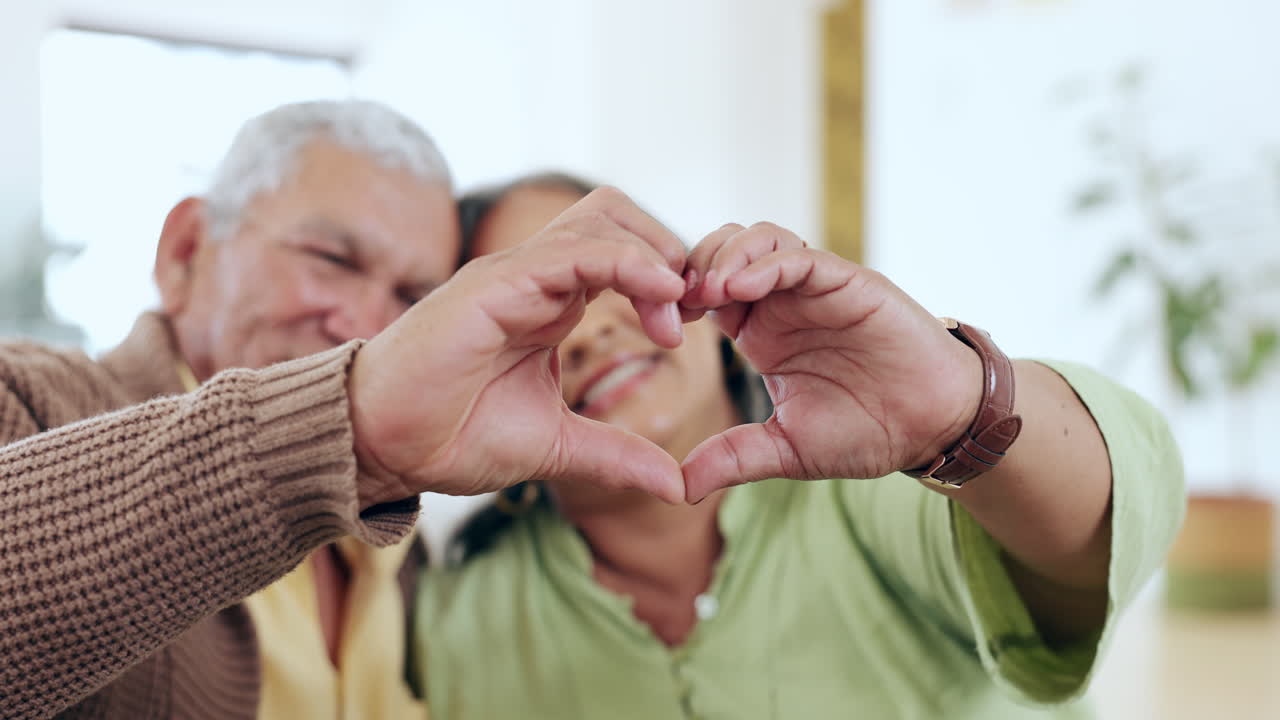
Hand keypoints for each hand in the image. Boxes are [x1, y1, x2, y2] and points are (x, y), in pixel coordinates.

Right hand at [348, 187, 688, 507]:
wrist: (380, 445)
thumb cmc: (450, 435)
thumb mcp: (556, 446)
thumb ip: (616, 455)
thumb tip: (676, 485)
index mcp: (552, 304)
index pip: (625, 255)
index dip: (671, 279)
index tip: (701, 324)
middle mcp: (536, 278)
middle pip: (617, 216)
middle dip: (669, 249)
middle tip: (699, 307)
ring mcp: (514, 274)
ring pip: (601, 219)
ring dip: (655, 253)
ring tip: (682, 308)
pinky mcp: (496, 283)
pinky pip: (573, 251)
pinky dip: (625, 262)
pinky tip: (660, 294)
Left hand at [678, 223, 982, 502]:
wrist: (934, 427)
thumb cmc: (868, 431)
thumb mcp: (787, 449)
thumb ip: (734, 458)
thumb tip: (679, 489)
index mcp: (763, 332)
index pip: (706, 290)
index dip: (676, 298)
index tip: (658, 324)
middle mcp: (785, 301)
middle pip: (722, 251)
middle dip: (690, 267)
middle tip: (672, 302)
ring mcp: (815, 287)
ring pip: (757, 240)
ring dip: (723, 257)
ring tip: (706, 292)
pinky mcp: (847, 280)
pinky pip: (799, 255)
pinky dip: (765, 262)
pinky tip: (742, 287)